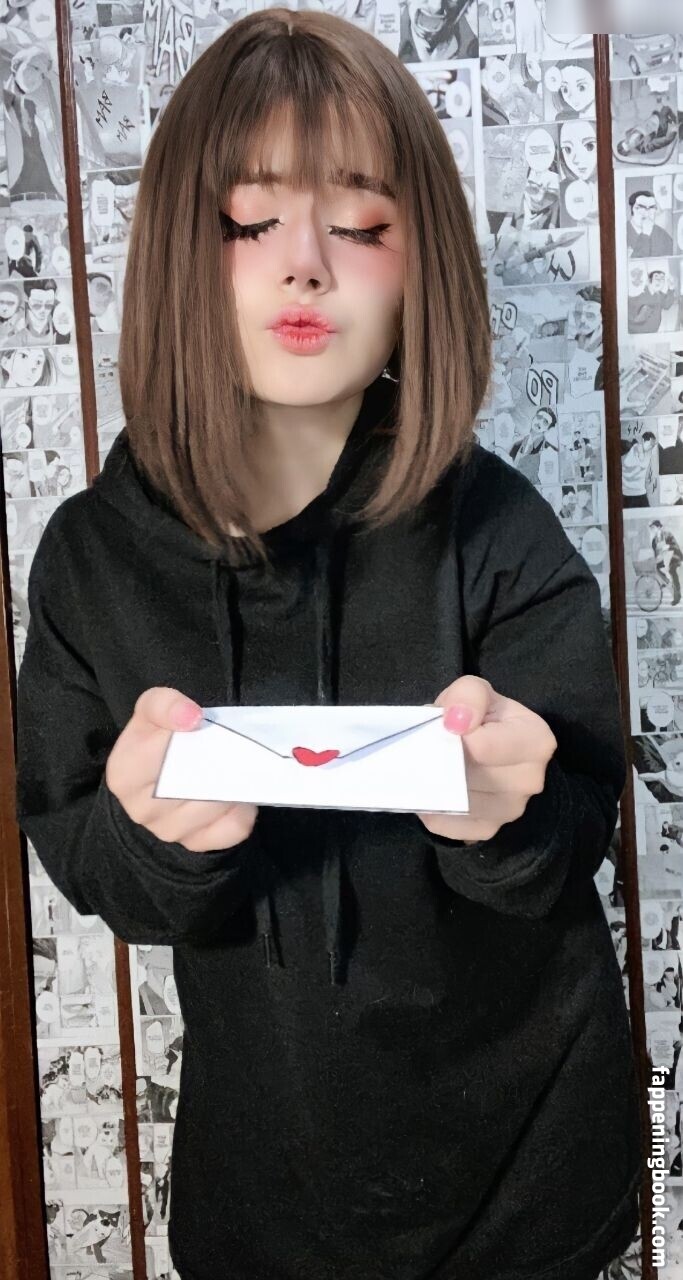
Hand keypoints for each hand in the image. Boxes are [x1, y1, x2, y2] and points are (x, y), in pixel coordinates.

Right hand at [105, 687, 257, 852]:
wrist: (154, 779)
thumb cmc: (154, 740)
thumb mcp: (149, 711)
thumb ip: (162, 705)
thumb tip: (190, 717)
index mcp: (124, 776)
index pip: (160, 755)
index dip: (185, 737)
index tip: (200, 722)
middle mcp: (142, 810)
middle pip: (193, 783)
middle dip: (217, 761)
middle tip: (231, 745)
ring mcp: (170, 832)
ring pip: (216, 805)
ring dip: (234, 783)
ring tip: (236, 766)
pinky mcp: (197, 843)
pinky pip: (232, 828)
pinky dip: (242, 809)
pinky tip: (238, 792)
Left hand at [416, 675, 557, 843]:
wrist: (492, 749)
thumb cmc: (484, 718)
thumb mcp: (478, 692)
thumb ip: (468, 695)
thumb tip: (455, 722)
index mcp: (536, 741)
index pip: (481, 747)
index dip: (453, 735)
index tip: (446, 726)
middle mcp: (530, 781)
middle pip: (465, 775)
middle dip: (441, 758)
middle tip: (433, 745)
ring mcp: (510, 811)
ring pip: (453, 800)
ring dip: (434, 781)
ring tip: (434, 763)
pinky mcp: (487, 829)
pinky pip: (445, 823)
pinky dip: (431, 806)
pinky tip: (433, 787)